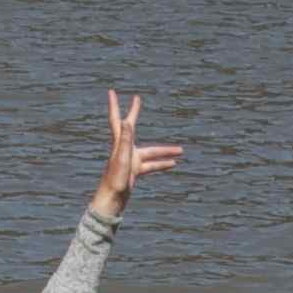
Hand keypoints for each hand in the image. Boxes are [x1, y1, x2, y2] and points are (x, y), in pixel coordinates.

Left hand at [91, 90, 183, 215]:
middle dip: (136, 113)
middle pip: (133, 128)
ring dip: (165, 151)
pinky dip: (162, 164)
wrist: (111, 200)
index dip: (115, 105)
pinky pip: (151, 165)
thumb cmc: (114, 180)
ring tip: (181, 150)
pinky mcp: (134, 171)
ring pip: (150, 151)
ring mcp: (130, 160)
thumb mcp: (122, 158)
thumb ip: (125, 140)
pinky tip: (173, 165)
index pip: (118, 120)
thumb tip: (127, 121)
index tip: (112, 92)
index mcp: (120, 144)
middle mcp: (124, 149)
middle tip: (138, 99)